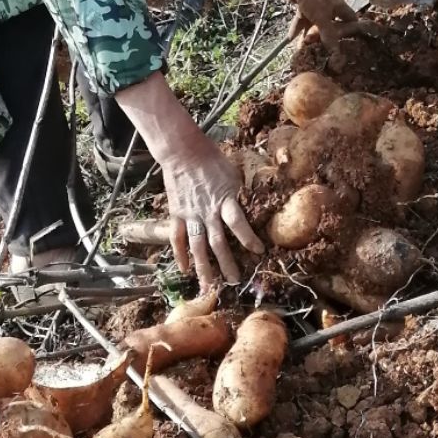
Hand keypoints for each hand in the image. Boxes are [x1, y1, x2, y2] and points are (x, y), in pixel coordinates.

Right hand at [116, 73, 263, 286]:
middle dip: (227, 264)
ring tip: (209, 286)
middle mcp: (208, 211)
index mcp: (225, 199)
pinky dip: (180, 255)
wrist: (182, 152)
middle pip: (218, 242)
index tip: (259, 251)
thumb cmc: (212, 160)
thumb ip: (243, 193)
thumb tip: (261, 204)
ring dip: (204, 268)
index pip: (237, 222)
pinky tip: (185, 270)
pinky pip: (178, 238)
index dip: (248, 237)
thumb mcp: (234, 173)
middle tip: (235, 282)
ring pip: (197, 246)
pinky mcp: (177, 215)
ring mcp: (191, 215)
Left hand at [270, 0, 364, 51]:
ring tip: (305, 50)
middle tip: (323, 53)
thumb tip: (337, 53)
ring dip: (310, 36)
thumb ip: (329, 35)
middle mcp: (331, 8)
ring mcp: (317, 7)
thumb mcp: (322, 17)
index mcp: (340, 8)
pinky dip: (298, 28)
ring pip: (315, 25)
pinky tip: (291, 38)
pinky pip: (303, 20)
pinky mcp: (304, 6)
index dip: (352, 32)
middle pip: (332, 26)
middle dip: (327, 39)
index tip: (350, 46)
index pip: (351, 21)